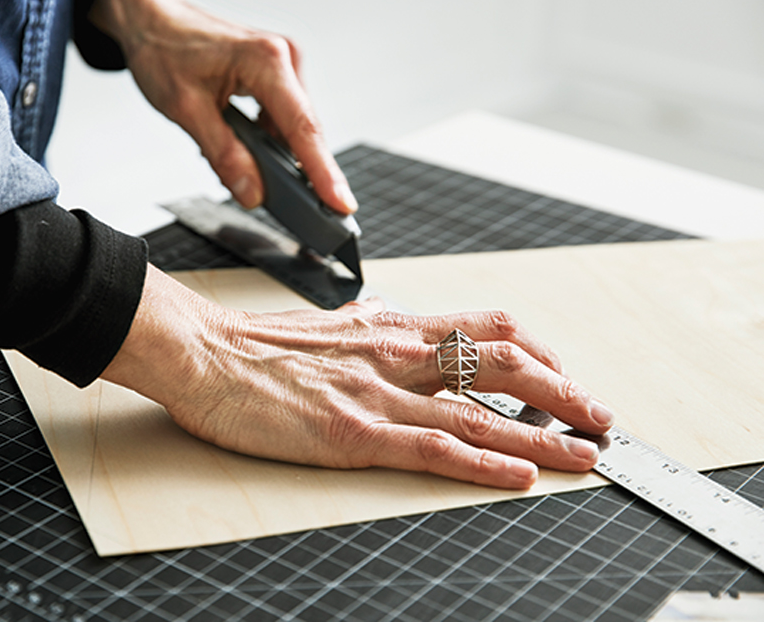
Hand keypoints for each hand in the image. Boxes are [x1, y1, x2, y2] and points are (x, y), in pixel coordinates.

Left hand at [88, 0, 357, 213]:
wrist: (151, 17)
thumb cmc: (164, 48)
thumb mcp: (186, 109)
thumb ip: (222, 153)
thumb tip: (252, 192)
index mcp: (266, 60)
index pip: (302, 127)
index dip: (323, 172)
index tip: (341, 205)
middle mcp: (283, 59)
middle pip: (304, 130)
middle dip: (300, 174)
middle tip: (297, 214)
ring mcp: (282, 66)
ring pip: (291, 129)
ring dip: (272, 157)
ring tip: (240, 170)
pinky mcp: (275, 76)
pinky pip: (280, 121)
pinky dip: (264, 143)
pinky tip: (239, 149)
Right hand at [102, 267, 614, 489]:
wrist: (202, 353)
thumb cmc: (254, 345)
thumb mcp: (327, 327)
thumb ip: (367, 329)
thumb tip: (391, 327)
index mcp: (388, 327)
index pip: (485, 327)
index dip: (537, 351)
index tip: (563, 373)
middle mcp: (394, 353)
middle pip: (501, 361)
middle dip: (562, 390)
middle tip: (599, 415)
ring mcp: (376, 393)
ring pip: (479, 409)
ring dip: (544, 433)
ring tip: (587, 453)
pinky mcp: (351, 432)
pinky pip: (432, 447)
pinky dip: (484, 461)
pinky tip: (518, 475)